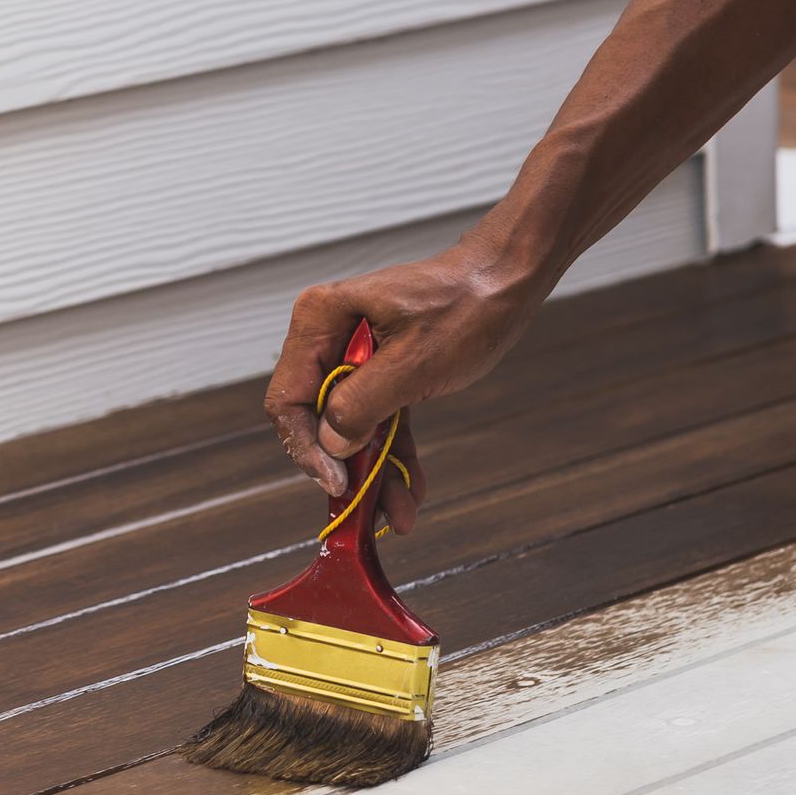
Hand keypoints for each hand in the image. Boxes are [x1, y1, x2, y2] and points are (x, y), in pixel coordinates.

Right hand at [264, 230, 545, 529]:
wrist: (507, 282)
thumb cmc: (464, 307)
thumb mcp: (412, 363)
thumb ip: (361, 405)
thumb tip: (331, 445)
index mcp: (321, 320)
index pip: (289, 397)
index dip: (307, 447)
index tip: (336, 483)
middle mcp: (330, 336)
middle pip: (319, 418)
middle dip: (347, 468)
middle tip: (367, 510)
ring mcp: (356, 355)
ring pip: (352, 427)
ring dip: (375, 471)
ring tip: (400, 511)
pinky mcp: (384, 371)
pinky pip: (380, 420)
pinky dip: (394, 453)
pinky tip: (412, 488)